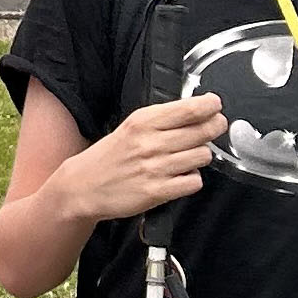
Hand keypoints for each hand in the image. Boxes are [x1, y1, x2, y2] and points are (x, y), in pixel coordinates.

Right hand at [57, 94, 226, 227]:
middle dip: (215, 127)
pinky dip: (192, 179)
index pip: (189, 109)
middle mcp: (150, 143)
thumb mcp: (131, 126)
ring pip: (203, 156)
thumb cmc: (110, 156)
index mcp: (143, 121)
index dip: (210, 106)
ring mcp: (155, 168)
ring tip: (189, 156)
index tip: (215, 105)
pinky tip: (181, 176)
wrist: (82, 186)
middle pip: (203, 131)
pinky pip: (194, 182)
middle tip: (215, 126)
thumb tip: (198, 110)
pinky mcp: (157, 192)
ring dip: (201, 156)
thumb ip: (162, 118)